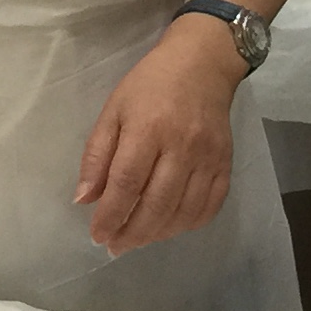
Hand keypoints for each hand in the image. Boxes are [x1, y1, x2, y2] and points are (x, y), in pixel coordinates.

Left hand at [73, 22, 237, 255]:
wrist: (202, 64)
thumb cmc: (150, 85)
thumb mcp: (114, 111)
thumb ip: (97, 156)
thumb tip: (84, 200)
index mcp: (148, 129)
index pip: (127, 183)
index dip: (111, 215)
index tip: (97, 234)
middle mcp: (182, 146)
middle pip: (157, 204)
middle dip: (133, 234)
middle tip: (115, 246)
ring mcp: (208, 157)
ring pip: (184, 211)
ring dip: (158, 234)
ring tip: (138, 239)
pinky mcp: (226, 162)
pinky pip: (210, 205)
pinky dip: (189, 223)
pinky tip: (171, 226)